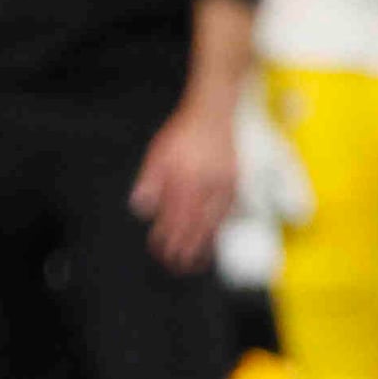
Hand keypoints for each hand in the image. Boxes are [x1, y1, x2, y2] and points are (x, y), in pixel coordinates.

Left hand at [131, 98, 238, 273]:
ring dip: (204, 244)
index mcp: (183, 180)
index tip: (160, 251)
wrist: (215, 112)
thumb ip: (150, 182)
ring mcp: (223, 186)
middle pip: (193, 225)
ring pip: (213, 222)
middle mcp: (204, 186)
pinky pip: (228, 211)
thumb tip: (142, 209)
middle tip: (178, 265)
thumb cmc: (185, 132)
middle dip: (185, 248)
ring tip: (197, 260)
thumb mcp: (158, 153)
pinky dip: (221, 226)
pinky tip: (215, 234)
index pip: (173, 217)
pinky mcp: (235, 183)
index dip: (166, 237)